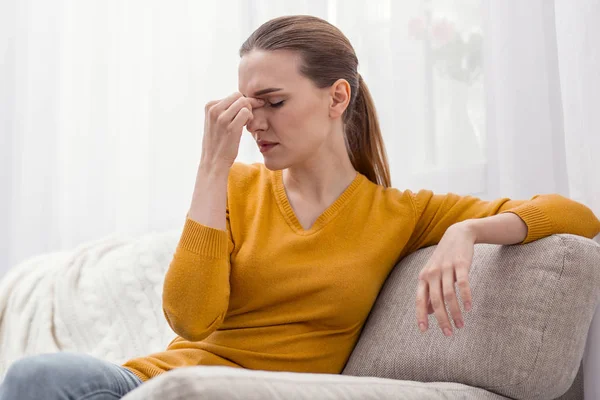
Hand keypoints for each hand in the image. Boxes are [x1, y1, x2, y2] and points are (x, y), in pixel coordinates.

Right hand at [200, 92, 264, 168]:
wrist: (213, 161)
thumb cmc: (218, 142)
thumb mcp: (216, 121)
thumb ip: (225, 109)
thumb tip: (245, 99)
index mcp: (210, 106)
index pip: (233, 95)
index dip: (242, 103)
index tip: (243, 114)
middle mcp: (214, 109)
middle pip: (239, 96)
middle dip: (247, 105)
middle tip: (246, 118)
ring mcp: (221, 118)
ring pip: (244, 102)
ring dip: (249, 112)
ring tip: (245, 123)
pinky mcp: (231, 127)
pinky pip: (246, 112)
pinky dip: (250, 118)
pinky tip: (246, 127)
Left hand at [415, 221, 475, 335]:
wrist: (457, 235)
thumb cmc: (444, 259)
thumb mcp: (432, 274)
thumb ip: (429, 292)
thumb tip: (428, 313)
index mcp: (423, 277)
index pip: (420, 299)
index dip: (421, 315)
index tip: (424, 330)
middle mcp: (432, 273)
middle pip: (435, 300)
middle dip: (442, 319)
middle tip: (448, 333)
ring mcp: (446, 268)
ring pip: (449, 295)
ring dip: (455, 312)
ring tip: (460, 325)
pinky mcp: (460, 264)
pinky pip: (462, 283)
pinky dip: (465, 296)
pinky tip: (469, 308)